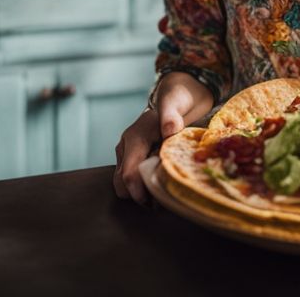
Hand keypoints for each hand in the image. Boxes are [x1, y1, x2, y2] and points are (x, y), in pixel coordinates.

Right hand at [113, 71, 214, 203]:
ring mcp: (128, 153)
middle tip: (162, 201)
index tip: (154, 203)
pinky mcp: (133, 158)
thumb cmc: (177, 100)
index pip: (128, 171)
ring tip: (163, 194)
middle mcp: (126, 146)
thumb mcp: (176, 104)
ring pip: (124, 183)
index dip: (138, 191)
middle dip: (138, 196)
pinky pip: (132, 179)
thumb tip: (169, 131)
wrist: (175, 96)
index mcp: (135, 137)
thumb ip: (172, 116)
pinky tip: (161, 186)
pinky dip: (143, 188)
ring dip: (140, 193)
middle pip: (122, 182)